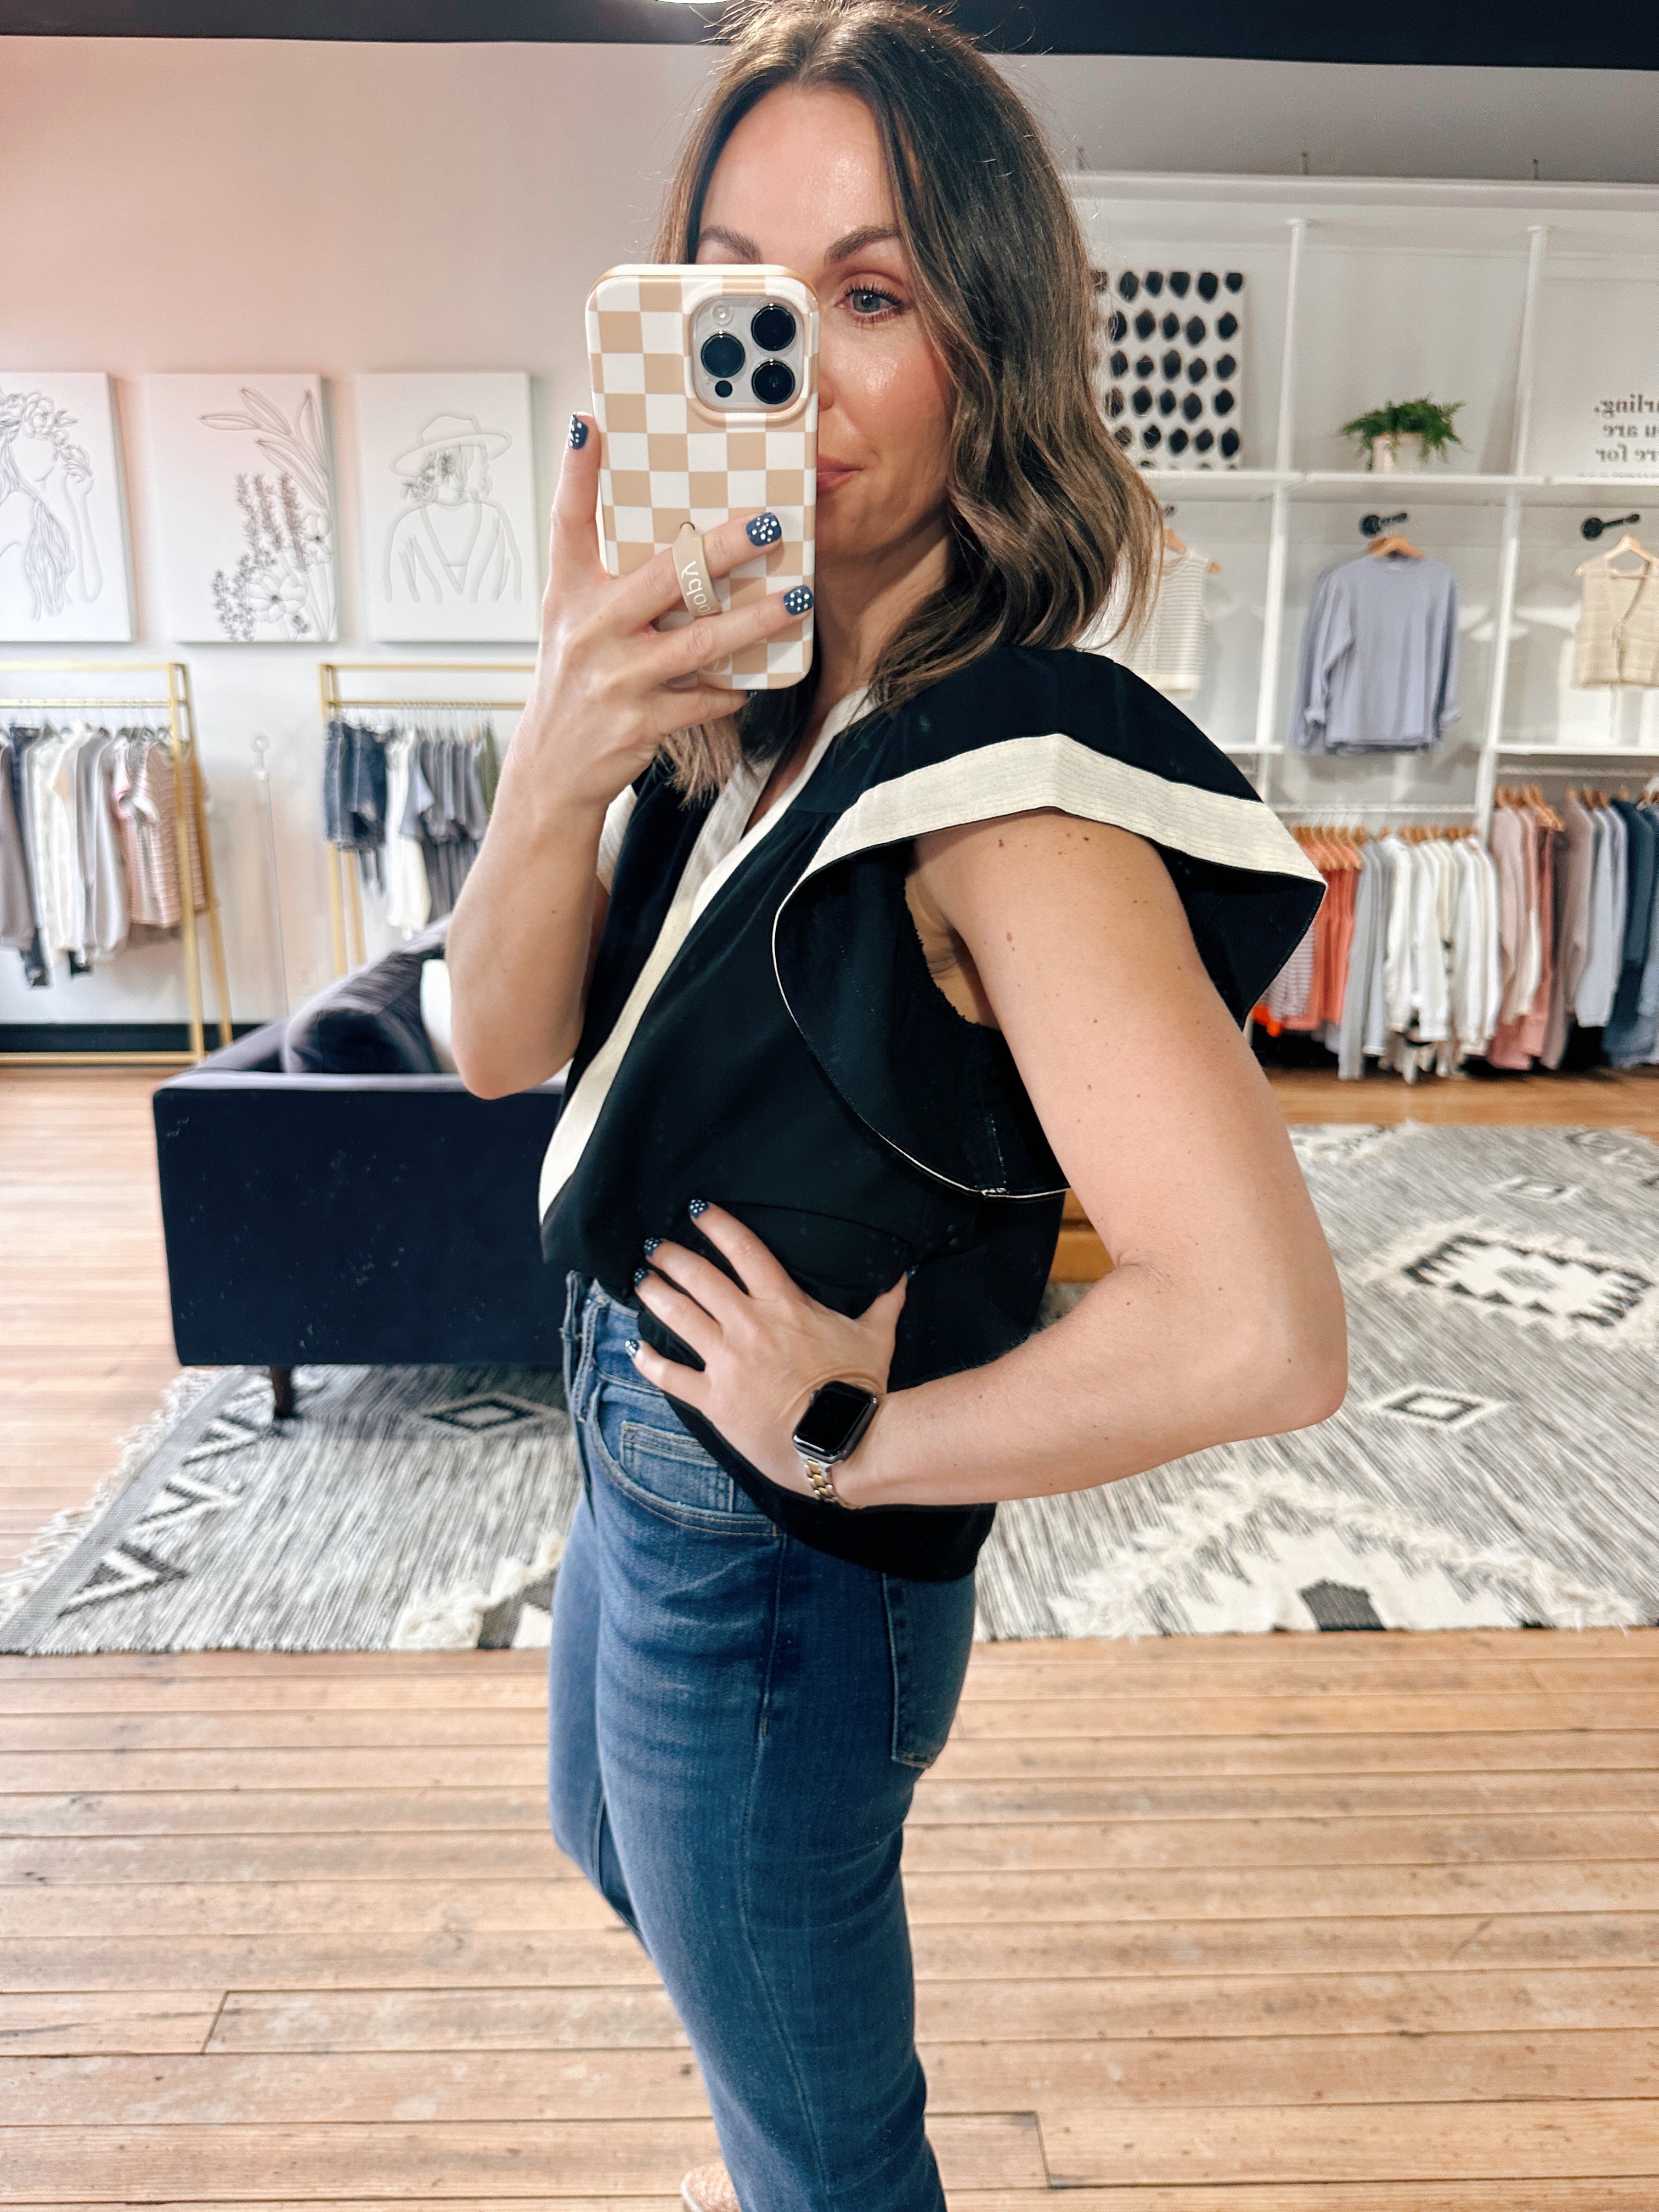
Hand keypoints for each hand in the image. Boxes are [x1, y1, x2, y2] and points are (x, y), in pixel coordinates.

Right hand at [513, 415, 806, 818]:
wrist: (553, 769)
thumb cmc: (574, 684)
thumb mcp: (573, 622)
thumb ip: (611, 579)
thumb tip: (675, 536)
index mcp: (567, 596)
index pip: (567, 522)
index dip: (576, 473)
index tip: (589, 424)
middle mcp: (588, 631)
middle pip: (663, 576)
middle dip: (721, 548)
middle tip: (769, 522)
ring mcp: (615, 678)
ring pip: (699, 642)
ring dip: (754, 620)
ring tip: (796, 599)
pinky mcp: (640, 721)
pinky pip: (703, 697)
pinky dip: (731, 688)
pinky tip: (752, 680)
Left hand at [629, 1204, 906, 1503]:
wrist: (840, 1442)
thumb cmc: (859, 1390)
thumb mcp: (875, 1338)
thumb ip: (883, 1303)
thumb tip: (903, 1277)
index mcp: (784, 1305)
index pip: (745, 1250)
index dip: (718, 1224)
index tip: (697, 1209)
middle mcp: (749, 1326)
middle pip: (700, 1278)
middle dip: (672, 1257)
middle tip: (653, 1248)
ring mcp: (727, 1362)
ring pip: (678, 1317)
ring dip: (654, 1295)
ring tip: (640, 1282)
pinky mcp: (714, 1400)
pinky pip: (672, 1376)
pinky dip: (649, 1362)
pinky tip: (635, 1350)